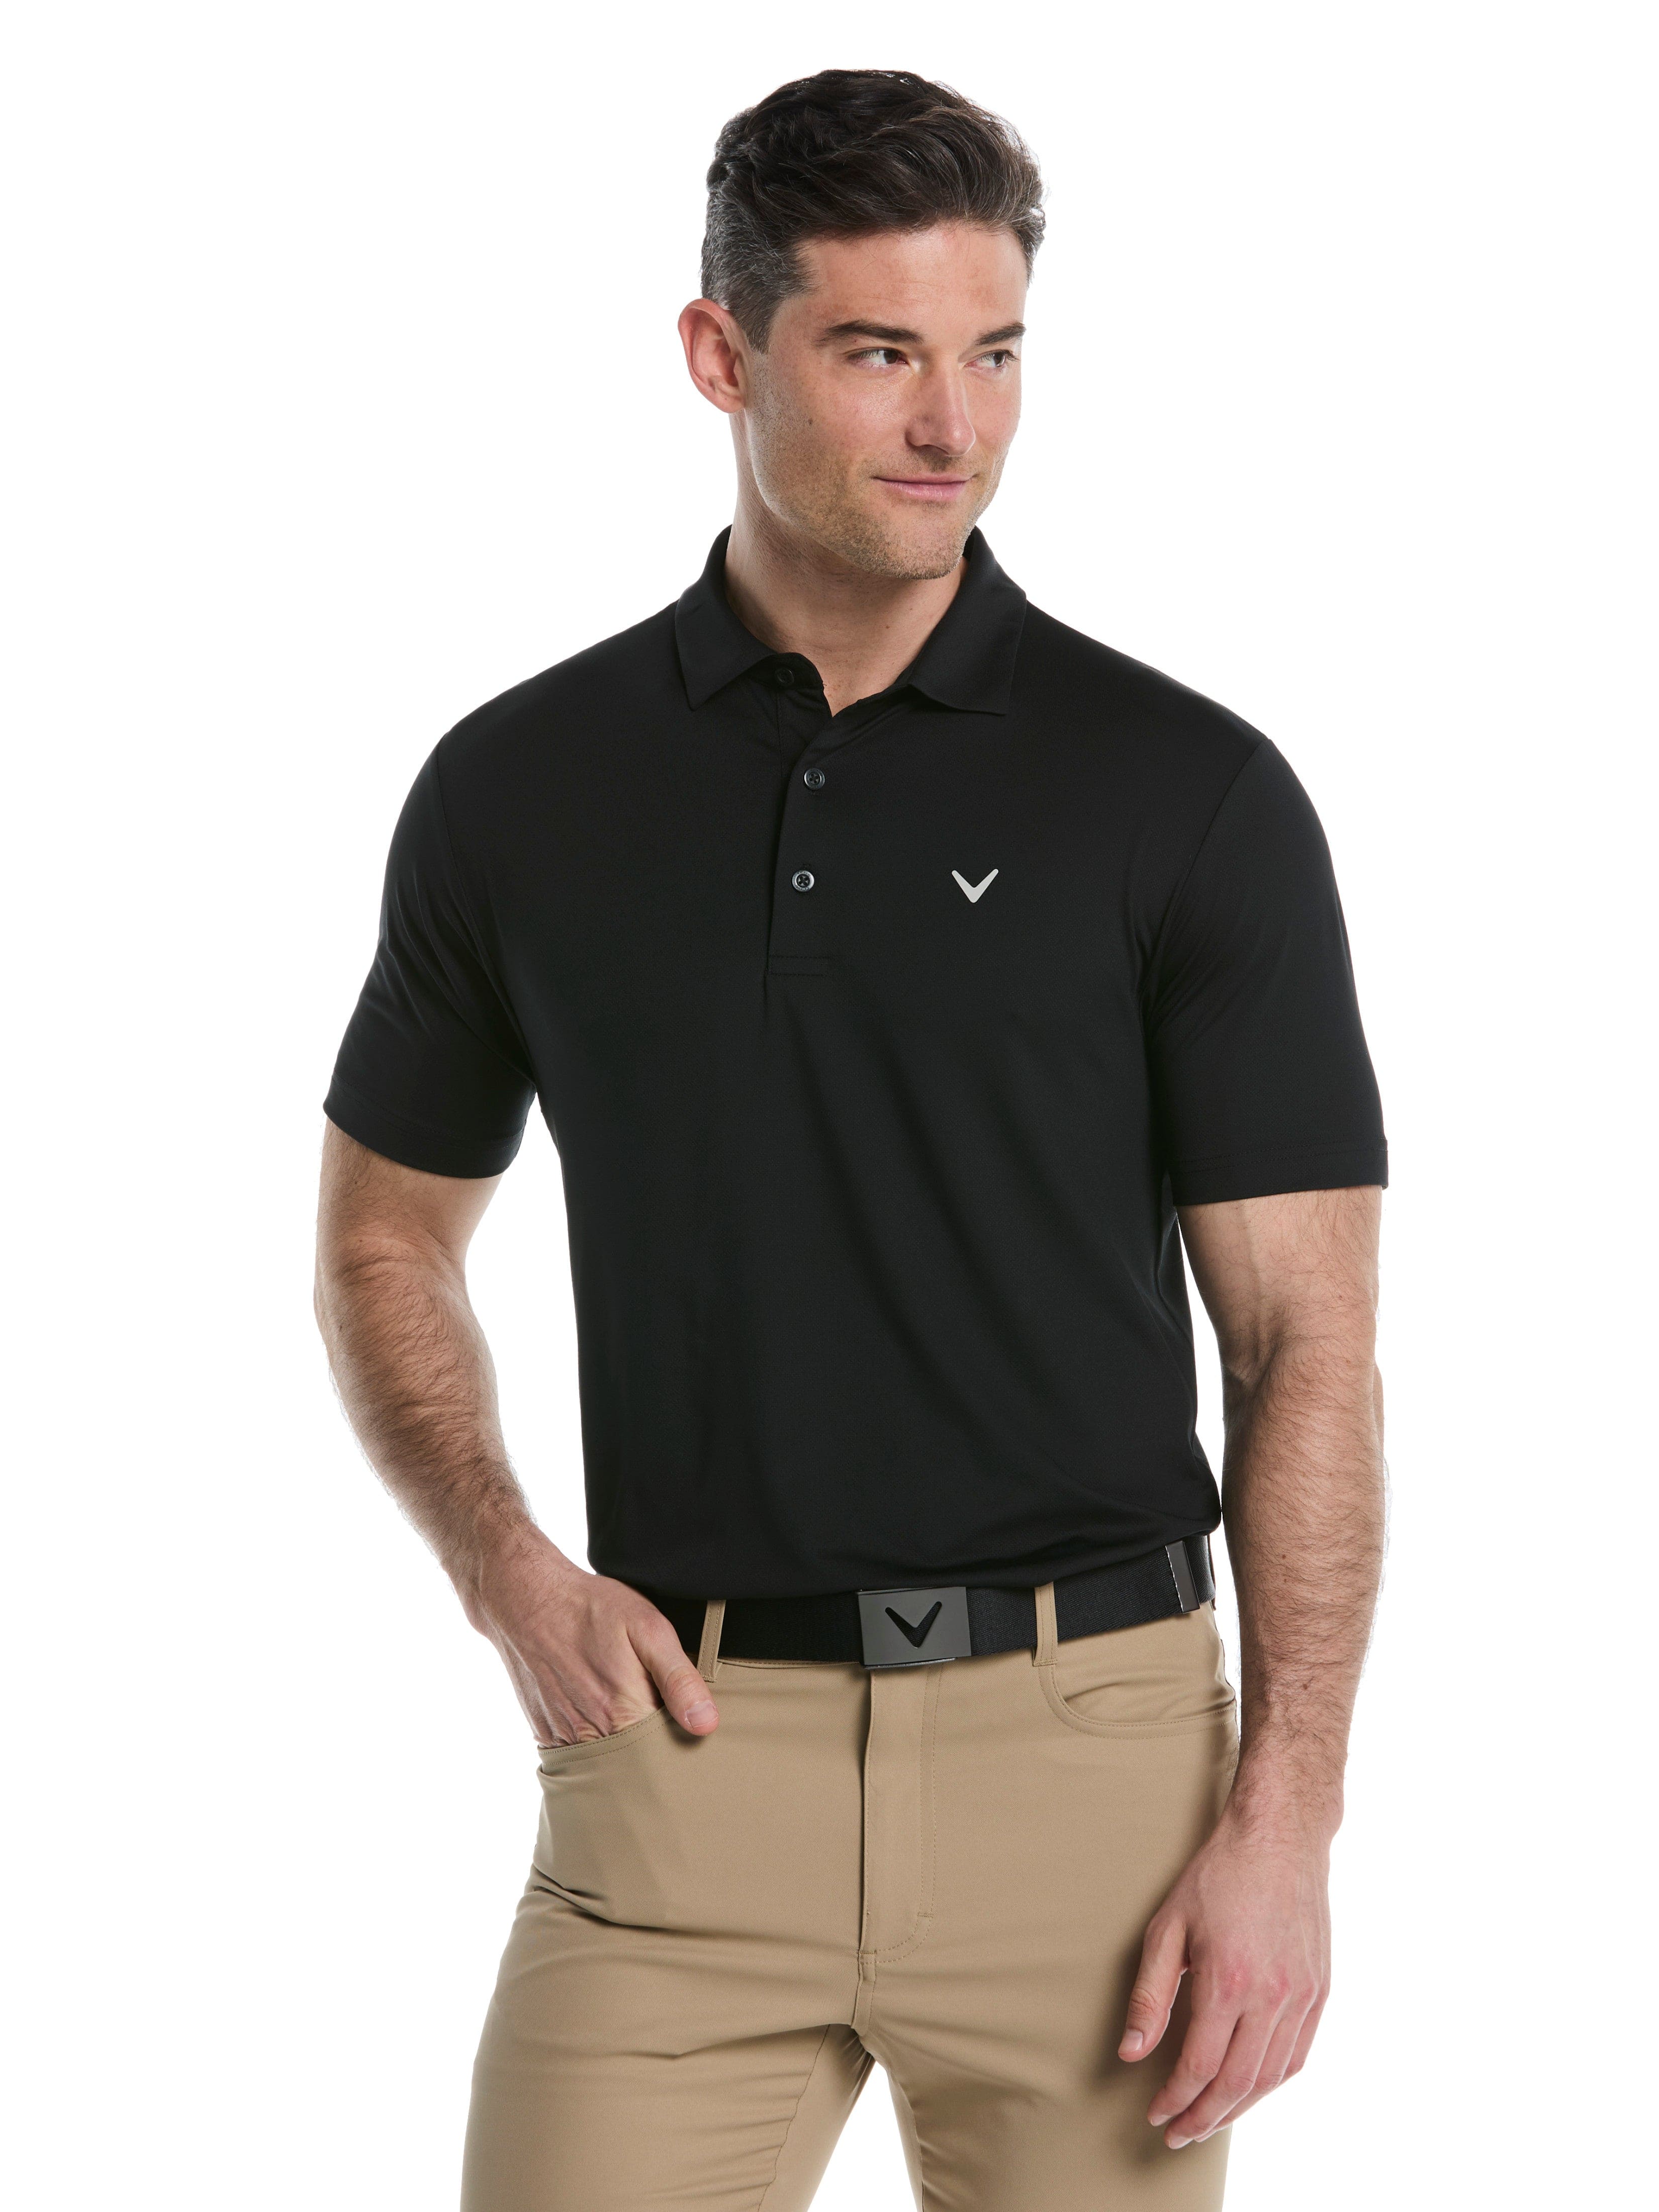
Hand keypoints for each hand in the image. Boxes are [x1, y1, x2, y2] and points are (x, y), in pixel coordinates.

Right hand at [462, 1530, 718, 1745]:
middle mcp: (591, 1736)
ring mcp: (563, 1738)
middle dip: (653, 1751)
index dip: (682, 1742)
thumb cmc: (592, 1609)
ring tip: (629, 1714)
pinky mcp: (544, 1733)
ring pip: (605, 1764)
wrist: (527, 1600)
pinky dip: (593, 1742)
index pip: (668, 1755)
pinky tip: (598, 1713)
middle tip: (660, 1717)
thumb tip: (706, 1725)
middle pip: (636, 1766)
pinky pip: (576, 1754)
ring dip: (622, 1749)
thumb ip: (679, 1679)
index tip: (688, 1726)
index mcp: (624, 1715)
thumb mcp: (648, 1629)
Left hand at [1119, 1800, 1331, 2148]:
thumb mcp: (1168, 1927)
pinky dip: (1272, 2082)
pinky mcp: (1320, 1991)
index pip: (1199, 2066)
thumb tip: (1131, 2051)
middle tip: (1178, 2133)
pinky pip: (1298, 2056)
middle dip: (1204, 2117)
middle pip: (1237, 2084)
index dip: (1175, 2099)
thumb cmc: (1218, 1876)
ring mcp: (1302, 1996)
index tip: (1157, 2115)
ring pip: (1271, 2078)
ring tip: (1209, 2120)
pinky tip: (1250, 2090)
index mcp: (1228, 1981)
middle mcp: (1271, 1997)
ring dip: (1238, 2109)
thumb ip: (1150, 1994)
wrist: (1279, 1839)